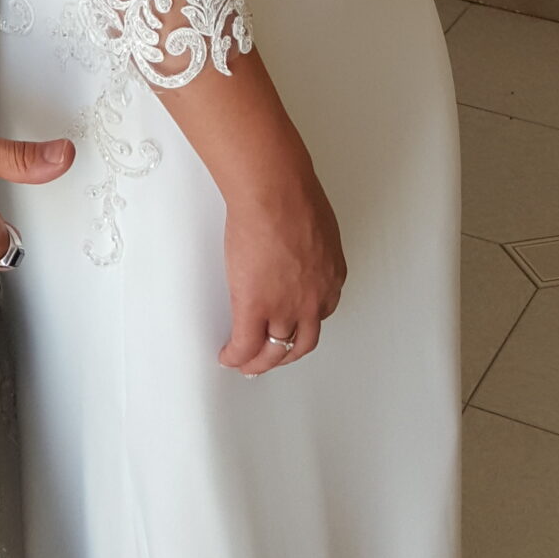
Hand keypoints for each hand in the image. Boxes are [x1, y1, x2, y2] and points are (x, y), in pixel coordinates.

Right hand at [218, 152, 345, 375]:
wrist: (274, 193)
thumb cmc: (293, 194)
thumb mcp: (317, 225)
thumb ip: (309, 244)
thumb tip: (295, 241)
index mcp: (330, 277)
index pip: (319, 313)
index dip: (302, 323)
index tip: (292, 324)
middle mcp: (314, 300)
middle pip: (301, 342)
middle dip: (285, 353)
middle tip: (273, 356)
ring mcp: (286, 307)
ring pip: (274, 350)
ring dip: (260, 362)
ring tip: (247, 364)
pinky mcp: (255, 307)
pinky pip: (244, 343)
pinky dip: (236, 356)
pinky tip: (228, 356)